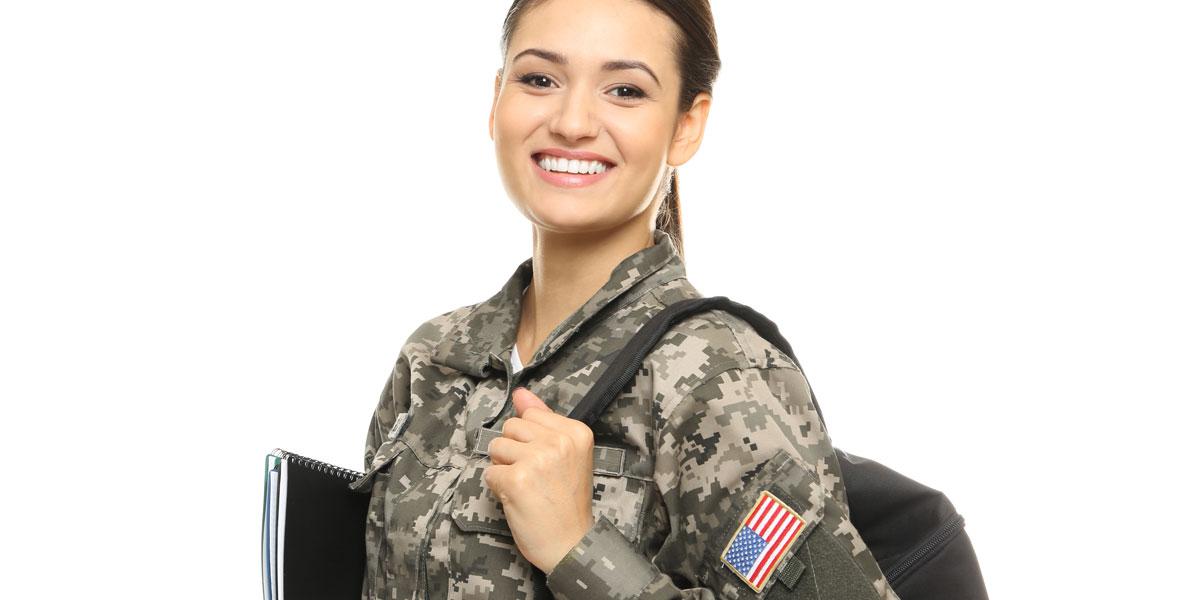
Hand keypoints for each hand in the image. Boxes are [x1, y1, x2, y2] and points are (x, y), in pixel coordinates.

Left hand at [483, 387, 595, 572]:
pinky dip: (497, 488)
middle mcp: (559, 442)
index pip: (530, 416)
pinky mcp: (516, 480)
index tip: (546, 463)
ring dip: (503, 468)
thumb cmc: (567, 502)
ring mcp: (537, 460)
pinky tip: (517, 500)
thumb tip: (520, 392)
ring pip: (496, 447)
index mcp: (576, 432)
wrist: (571, 544)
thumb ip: (543, 420)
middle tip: (534, 477)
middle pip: (511, 427)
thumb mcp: (565, 455)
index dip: (530, 440)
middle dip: (513, 451)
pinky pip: (489, 472)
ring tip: (525, 488)